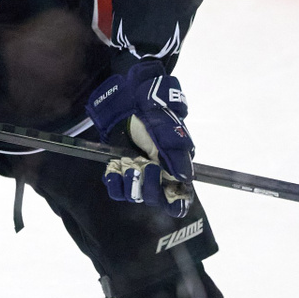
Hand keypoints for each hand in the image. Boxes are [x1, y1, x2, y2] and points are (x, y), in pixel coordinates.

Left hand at [85, 60, 193, 216]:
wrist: (126, 95)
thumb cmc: (150, 107)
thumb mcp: (167, 126)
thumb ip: (176, 151)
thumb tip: (185, 177)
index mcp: (175, 164)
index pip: (180, 195)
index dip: (177, 201)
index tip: (170, 195)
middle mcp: (157, 172)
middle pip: (157, 198)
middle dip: (152, 188)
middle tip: (148, 168)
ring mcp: (137, 171)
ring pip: (136, 195)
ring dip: (132, 185)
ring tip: (128, 167)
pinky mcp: (119, 168)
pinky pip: (116, 189)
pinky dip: (114, 184)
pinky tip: (114, 171)